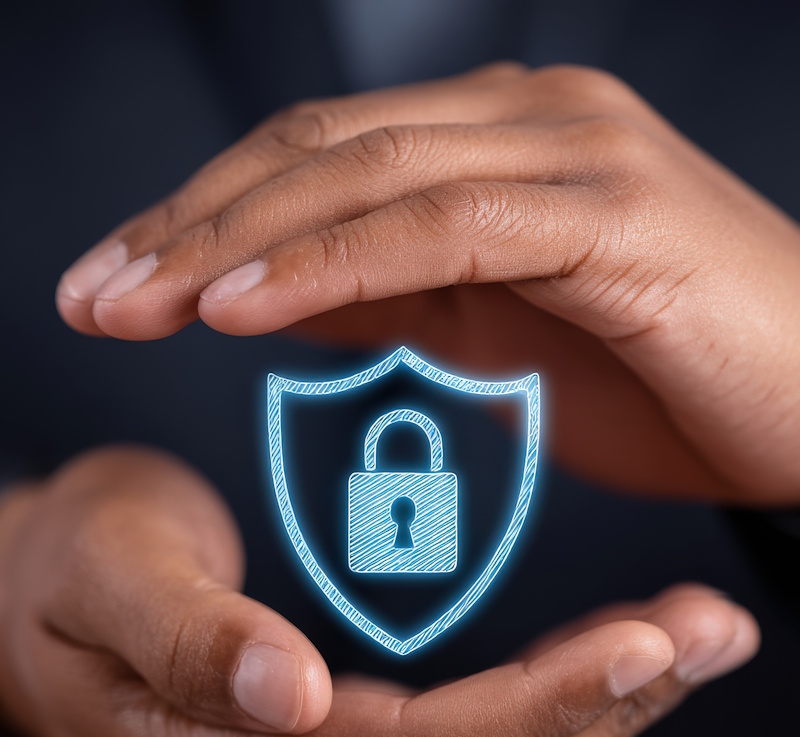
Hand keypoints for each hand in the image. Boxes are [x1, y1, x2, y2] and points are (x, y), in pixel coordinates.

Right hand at [0, 448, 757, 736]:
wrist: (35, 598)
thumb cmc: (70, 567)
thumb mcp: (110, 571)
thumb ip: (187, 635)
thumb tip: (287, 689)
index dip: (535, 704)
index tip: (647, 640)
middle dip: (602, 711)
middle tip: (714, 633)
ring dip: (595, 717)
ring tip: (694, 648)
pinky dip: (546, 714)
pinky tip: (606, 672)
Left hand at [56, 64, 799, 502]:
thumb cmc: (673, 379)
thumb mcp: (499, 342)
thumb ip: (398, 304)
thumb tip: (286, 302)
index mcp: (498, 148)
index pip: (316, 164)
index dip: (203, 219)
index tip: (117, 285)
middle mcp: (528, 123)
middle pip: (316, 155)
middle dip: (187, 225)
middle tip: (91, 292)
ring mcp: (571, 156)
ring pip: (363, 180)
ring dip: (232, 243)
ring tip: (133, 301)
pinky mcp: (608, 215)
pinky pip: (440, 231)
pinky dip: (329, 266)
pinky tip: (238, 308)